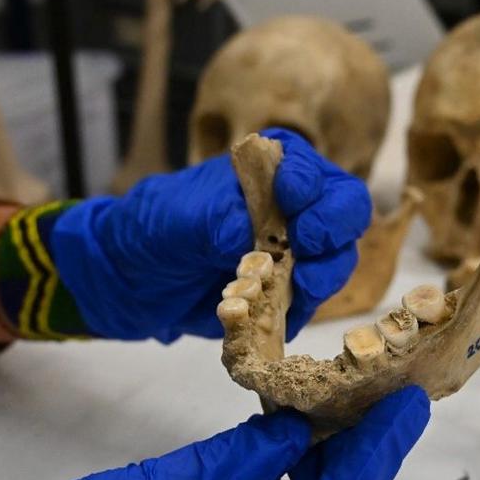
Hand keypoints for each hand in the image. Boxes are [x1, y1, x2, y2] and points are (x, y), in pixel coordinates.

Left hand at [52, 128, 371, 340]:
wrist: (134, 278)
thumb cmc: (157, 227)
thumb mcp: (180, 215)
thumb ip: (218, 219)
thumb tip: (250, 237)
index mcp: (272, 170)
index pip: (314, 172)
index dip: (312, 185)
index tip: (291, 198)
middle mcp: (295, 207)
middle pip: (345, 212)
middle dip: (333, 229)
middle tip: (307, 246)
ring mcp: (296, 252)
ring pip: (337, 259)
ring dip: (324, 273)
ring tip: (298, 285)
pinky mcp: (289, 293)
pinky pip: (313, 300)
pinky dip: (302, 306)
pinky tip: (279, 310)